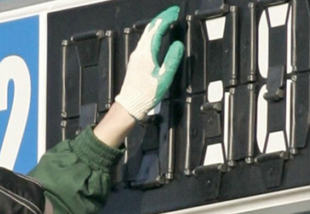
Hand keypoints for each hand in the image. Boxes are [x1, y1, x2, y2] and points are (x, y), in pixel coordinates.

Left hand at [115, 6, 184, 120]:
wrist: (131, 104)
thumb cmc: (147, 93)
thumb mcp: (164, 78)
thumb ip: (172, 59)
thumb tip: (178, 45)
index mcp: (147, 53)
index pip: (157, 29)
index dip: (167, 18)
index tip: (175, 12)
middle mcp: (140, 51)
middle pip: (150, 29)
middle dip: (162, 18)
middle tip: (172, 13)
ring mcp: (136, 56)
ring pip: (146, 34)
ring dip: (157, 25)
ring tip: (166, 21)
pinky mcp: (135, 61)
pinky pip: (144, 41)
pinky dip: (153, 34)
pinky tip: (157, 36)